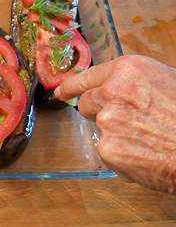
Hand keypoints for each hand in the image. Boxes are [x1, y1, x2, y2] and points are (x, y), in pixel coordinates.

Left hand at [54, 56, 175, 192]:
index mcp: (129, 70)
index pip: (88, 76)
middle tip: (126, 122)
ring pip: (100, 128)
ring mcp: (108, 121)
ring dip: (116, 135)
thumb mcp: (167, 83)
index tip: (60, 91)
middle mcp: (113, 91)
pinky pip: (108, 151)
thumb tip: (120, 89)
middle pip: (87, 103)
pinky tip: (147, 155)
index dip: (72, 85)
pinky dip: (123, 156)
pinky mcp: (108, 148)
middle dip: (100, 112)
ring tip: (149, 140)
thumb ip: (136, 84)